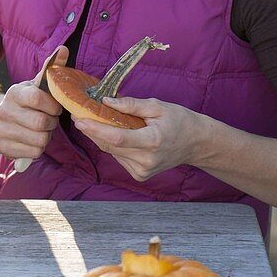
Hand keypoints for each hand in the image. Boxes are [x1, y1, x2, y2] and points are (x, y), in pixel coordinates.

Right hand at [0, 45, 65, 162]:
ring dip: (46, 137)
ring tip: (41, 130)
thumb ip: (52, 68)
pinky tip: (33, 139)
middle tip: (50, 120)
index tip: (55, 107)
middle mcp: (4, 112)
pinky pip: (33, 153)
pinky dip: (38, 148)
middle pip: (41, 124)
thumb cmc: (27, 101)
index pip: (37, 99)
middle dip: (52, 124)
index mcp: (14, 93)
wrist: (0, 118)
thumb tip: (64, 50)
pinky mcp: (4, 148)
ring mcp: (2, 131)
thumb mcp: (37, 84)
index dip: (52, 106)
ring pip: (39, 141)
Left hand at [72, 96, 208, 180]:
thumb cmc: (179, 121)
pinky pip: (118, 157)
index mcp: (152, 142)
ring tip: (96, 121)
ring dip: (102, 137)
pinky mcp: (140, 175)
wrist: (197, 144)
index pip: (117, 138)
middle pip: (110, 145)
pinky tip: (116, 135)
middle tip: (79, 115)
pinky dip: (114, 145)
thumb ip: (131, 105)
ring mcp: (143, 171)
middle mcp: (146, 160)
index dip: (96, 129)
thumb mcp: (158, 106)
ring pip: (112, 152)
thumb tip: (106, 101)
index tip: (80, 120)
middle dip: (92, 130)